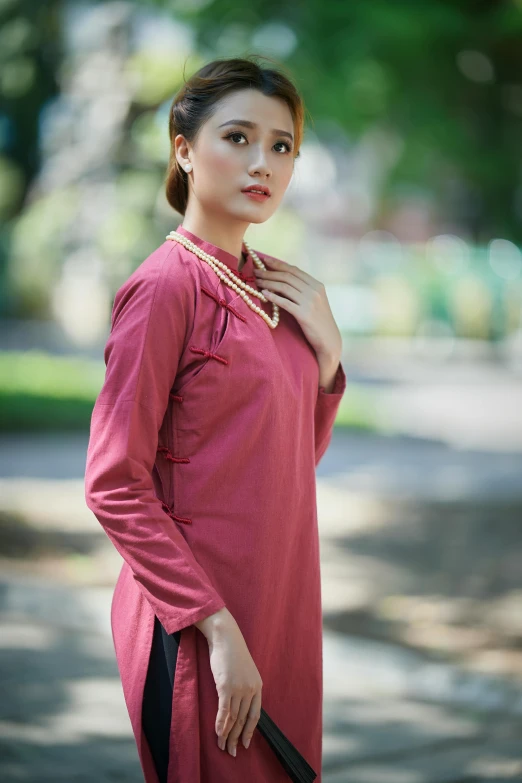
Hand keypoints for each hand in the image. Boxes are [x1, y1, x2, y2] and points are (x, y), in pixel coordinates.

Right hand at [196, 608, 262, 756]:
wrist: (225, 636)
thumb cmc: (232, 652)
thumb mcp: (244, 671)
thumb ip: (244, 686)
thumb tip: (238, 703)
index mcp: (257, 686)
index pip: (256, 715)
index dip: (250, 731)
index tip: (245, 744)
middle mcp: (250, 689)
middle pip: (243, 720)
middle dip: (237, 738)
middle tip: (231, 752)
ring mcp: (238, 688)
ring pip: (233, 718)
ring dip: (227, 734)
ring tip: (222, 746)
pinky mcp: (226, 686)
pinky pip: (224, 710)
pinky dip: (221, 724)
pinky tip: (218, 733)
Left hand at [254, 257, 341, 362]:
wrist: (329, 340)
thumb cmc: (319, 321)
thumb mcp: (316, 301)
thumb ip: (304, 290)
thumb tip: (284, 279)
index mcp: (317, 285)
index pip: (294, 270)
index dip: (278, 264)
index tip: (264, 260)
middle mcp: (314, 291)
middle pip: (287, 277)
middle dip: (269, 272)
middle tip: (256, 272)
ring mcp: (310, 302)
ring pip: (285, 287)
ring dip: (268, 283)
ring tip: (257, 282)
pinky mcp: (304, 315)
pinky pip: (285, 303)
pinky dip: (273, 297)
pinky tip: (264, 294)